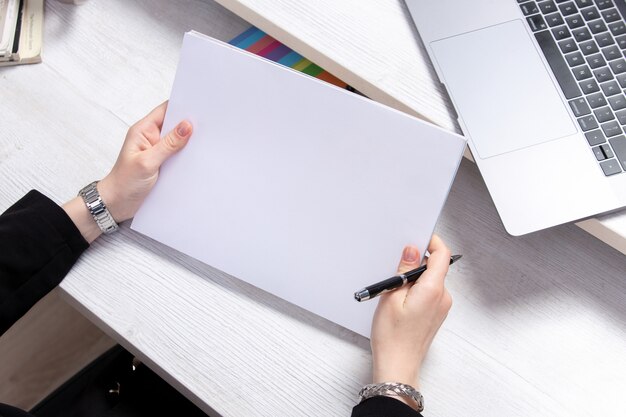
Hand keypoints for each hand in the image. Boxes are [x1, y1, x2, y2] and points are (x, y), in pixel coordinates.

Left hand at [64, 102, 191, 241]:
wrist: (116, 204)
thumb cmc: (124, 183)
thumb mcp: (147, 162)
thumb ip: (168, 144)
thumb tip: (186, 126)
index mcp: (143, 130)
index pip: (165, 110)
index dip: (181, 106)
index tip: (199, 108)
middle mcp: (151, 138)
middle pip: (174, 124)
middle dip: (189, 125)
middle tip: (207, 127)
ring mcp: (157, 150)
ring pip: (178, 140)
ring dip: (189, 142)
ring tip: (205, 142)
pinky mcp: (162, 163)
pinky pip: (177, 154)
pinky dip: (186, 155)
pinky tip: (196, 158)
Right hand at [370, 235, 451, 406]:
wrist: (398, 365)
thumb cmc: (393, 337)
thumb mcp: (391, 297)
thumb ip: (404, 270)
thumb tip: (412, 251)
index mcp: (433, 290)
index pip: (442, 255)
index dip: (432, 242)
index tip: (419, 238)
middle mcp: (443, 297)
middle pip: (436, 266)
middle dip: (417, 262)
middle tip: (396, 267)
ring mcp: (442, 307)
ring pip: (432, 280)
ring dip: (415, 277)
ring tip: (395, 291)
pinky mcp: (437, 314)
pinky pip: (430, 292)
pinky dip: (417, 289)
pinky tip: (401, 300)